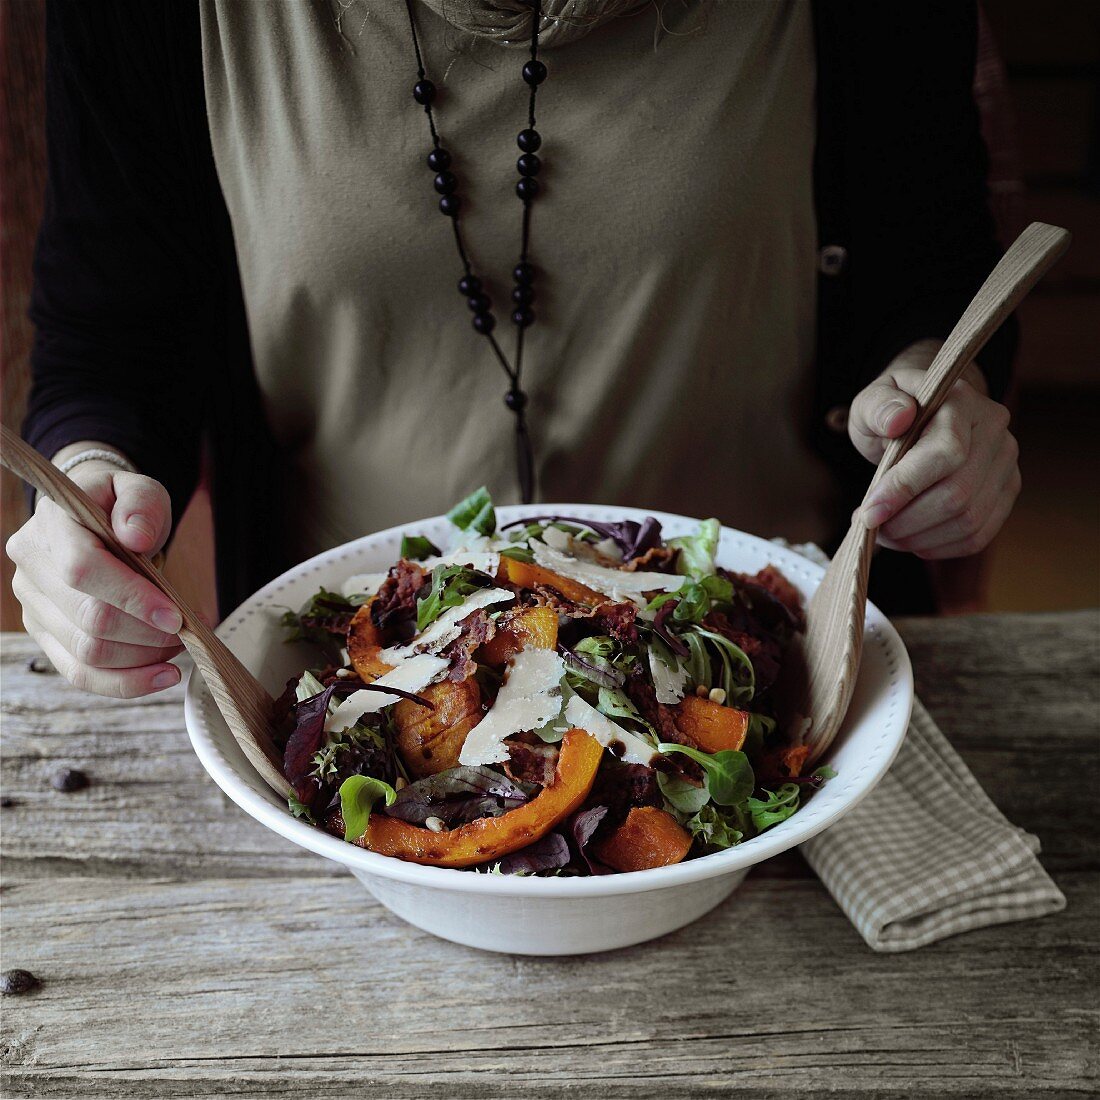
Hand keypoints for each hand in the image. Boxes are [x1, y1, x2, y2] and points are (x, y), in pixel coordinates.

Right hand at [6, 458, 184, 696]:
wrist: (94, 519)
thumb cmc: (121, 506)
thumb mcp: (139, 490)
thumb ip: (141, 505)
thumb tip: (135, 535)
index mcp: (51, 527)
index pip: (83, 571)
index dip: (133, 598)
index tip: (177, 616)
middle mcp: (31, 570)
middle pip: (89, 620)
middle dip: (149, 633)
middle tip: (189, 629)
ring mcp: (34, 608)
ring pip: (88, 653)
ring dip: (144, 657)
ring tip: (180, 643)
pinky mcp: (47, 637)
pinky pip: (81, 674)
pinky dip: (126, 683)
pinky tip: (165, 676)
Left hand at [847, 342, 1020, 559]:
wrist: (922, 418)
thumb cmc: (891, 413)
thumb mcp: (871, 402)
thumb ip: (878, 407)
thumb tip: (897, 418)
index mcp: (962, 403)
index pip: (945, 453)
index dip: (904, 489)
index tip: (869, 513)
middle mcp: (994, 431)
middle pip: (958, 494)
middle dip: (906, 521)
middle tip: (873, 526)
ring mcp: (1006, 464)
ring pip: (969, 520)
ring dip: (919, 538)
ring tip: (886, 533)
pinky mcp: (1005, 492)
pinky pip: (977, 535)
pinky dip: (938, 547)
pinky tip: (910, 539)